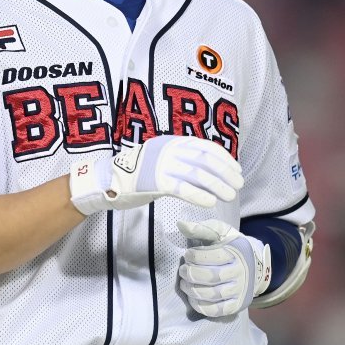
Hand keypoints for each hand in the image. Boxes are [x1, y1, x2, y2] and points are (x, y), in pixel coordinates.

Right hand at [69, 136, 242, 215]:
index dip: (224, 158)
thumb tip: (208, 170)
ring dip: (218, 185)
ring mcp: (160, 165)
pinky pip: (181, 188)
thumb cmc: (136, 173)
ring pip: (197, 174)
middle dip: (226, 173)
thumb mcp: (160, 159)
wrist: (106, 180)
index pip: (204, 146)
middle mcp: (167, 150)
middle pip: (205, 160)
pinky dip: (199, 195)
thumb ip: (180, 160)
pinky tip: (210, 202)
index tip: (237, 169)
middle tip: (238, 185)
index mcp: (170, 142)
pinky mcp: (154, 181)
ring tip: (230, 196)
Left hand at [177, 218, 270, 316]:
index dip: (195, 256)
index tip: (188, 254)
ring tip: (184, 283)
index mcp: (237, 253)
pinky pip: (215, 311)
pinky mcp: (235, 306)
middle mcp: (240, 274)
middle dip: (191, 273)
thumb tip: (180, 224)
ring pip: (212, 295)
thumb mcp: (219, 232)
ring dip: (192, 289)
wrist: (251, 265)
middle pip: (211, 277)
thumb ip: (201, 228)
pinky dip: (200, 305)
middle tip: (182, 269)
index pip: (213, 257)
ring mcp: (239, 292)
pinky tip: (192, 296)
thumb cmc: (229, 246)